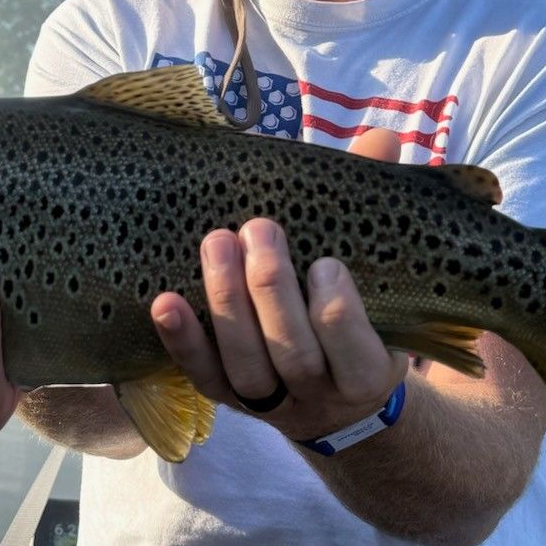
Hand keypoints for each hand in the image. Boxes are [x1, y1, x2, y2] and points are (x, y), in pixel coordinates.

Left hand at [148, 127, 411, 441]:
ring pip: (245, 366)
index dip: (338, 310)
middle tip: (259, 228)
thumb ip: (375, 208)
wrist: (336, 400)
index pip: (355, 349)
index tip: (326, 264)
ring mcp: (271, 404)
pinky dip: (182, 341)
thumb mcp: (378, 275)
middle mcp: (320, 397)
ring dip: (226, 303)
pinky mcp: (228, 400)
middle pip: (294, 353)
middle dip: (272, 290)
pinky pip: (201, 375)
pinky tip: (164, 302)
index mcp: (369, 371)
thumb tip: (381, 140)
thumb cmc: (358, 315)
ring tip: (216, 242)